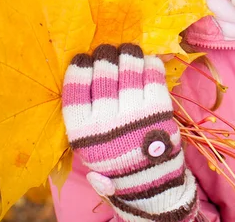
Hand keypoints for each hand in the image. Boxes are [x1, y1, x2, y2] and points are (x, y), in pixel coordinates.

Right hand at [62, 43, 198, 220]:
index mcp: (84, 134)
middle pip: (103, 76)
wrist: (153, 185)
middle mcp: (107, 123)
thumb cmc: (118, 163)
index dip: (78, 70)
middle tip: (106, 51)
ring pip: (128, 71)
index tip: (82, 58)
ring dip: (128, 55)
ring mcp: (135, 114)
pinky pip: (153, 76)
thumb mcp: (90, 153)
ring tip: (127, 49)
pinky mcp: (159, 109)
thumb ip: (83, 125)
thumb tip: (81, 85)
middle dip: (104, 57)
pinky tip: (146, 60)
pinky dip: (150, 64)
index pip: (75, 92)